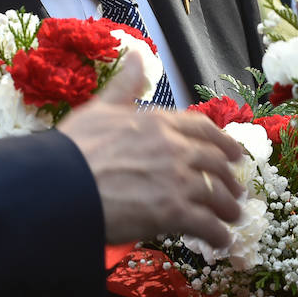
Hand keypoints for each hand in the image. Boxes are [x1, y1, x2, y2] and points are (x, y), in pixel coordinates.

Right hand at [59, 54, 243, 246]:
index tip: (233, 153)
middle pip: (215, 163)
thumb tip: (137, 54)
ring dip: (228, 208)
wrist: (61, 187)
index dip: (222, 141)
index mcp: (158, 122)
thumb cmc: (73, 149)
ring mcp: (177, 181)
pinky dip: (219, 235)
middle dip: (229, 178)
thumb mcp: (99, 108)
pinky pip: (208, 224)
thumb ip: (124, 86)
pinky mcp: (174, 213)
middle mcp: (175, 148)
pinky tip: (221, 242)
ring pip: (217, 194)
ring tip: (232, 217)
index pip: (202, 128)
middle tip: (236, 189)